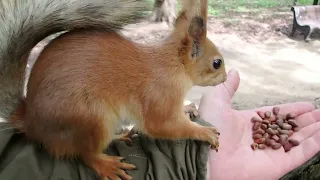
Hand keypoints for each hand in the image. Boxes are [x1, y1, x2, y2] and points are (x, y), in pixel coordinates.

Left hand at [198, 69, 319, 179]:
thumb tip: (234, 72)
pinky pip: (300, 153)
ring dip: (312, 131)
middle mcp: (260, 137)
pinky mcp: (277, 165)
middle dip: (305, 121)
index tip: (307, 106)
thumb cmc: (208, 127)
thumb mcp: (216, 100)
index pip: (275, 115)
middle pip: (288, 128)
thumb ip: (227, 87)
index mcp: (248, 123)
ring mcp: (269, 152)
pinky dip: (314, 144)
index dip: (291, 110)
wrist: (205, 154)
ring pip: (296, 140)